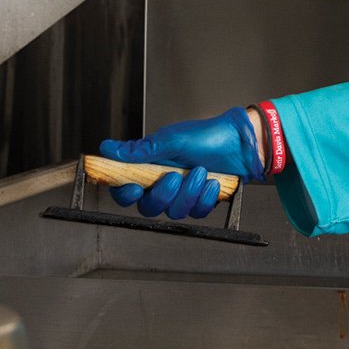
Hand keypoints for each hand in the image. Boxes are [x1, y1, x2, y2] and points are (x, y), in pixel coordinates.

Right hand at [98, 106, 264, 220]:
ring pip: (173, 211)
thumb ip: (140, 150)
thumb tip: (108, 149)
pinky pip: (196, 212)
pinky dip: (205, 198)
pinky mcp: (200, 201)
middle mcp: (163, 182)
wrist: (240, 143)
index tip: (134, 188)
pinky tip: (212, 183)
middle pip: (148, 207)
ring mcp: (182, 194)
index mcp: (150, 167)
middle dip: (162, 195)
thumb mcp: (171, 140)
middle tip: (175, 178)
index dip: (125, 194)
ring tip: (201, 172)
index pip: (125, 189)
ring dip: (188, 193)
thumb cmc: (207, 136)